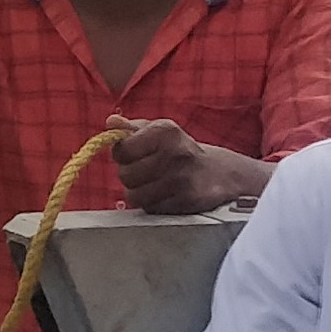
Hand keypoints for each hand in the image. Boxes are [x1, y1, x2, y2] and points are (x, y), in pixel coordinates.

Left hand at [109, 116, 266, 213]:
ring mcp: (182, 179)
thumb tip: (111, 122)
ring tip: (154, 183)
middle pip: (126, 175)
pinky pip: (151, 208)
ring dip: (139, 192)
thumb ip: (132, 129)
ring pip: (135, 195)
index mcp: (165, 131)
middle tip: (145, 171)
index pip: (122, 150)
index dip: (122, 155)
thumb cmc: (179, 150)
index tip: (131, 154)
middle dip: (130, 174)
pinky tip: (165, 194)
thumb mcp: (160, 132)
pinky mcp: (187, 201)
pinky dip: (153, 204)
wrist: (220, 174)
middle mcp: (175, 153)